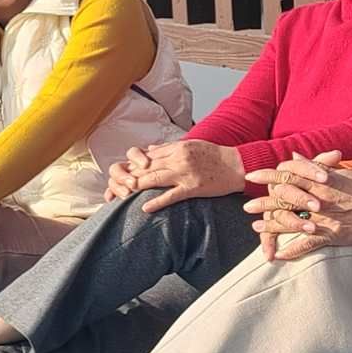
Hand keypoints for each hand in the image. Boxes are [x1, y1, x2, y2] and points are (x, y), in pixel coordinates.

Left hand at [107, 140, 244, 212]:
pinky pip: (172, 195)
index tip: (121, 173)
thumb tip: (150, 150)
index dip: (132, 165)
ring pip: (155, 179)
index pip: (149, 156)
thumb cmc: (214, 156)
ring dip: (137, 186)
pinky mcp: (193, 187)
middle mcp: (178, 158)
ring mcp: (185, 173)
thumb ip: (169, 147)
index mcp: (177, 147)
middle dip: (130, 176)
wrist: (236, 165)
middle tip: (115, 186)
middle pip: (148, 167)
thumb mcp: (191, 145)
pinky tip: (145, 208)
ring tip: (123, 194)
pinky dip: (158, 202)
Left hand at [245, 151, 351, 260]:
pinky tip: (279, 254)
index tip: (251, 175)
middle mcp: (318, 198)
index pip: (287, 175)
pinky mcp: (332, 234)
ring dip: (272, 226)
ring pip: (292, 222)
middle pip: (284, 199)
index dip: (268, 176)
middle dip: (264, 203)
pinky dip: (292, 250)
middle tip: (246, 207)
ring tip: (257, 228)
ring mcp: (324, 218)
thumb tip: (294, 156)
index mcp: (319, 181)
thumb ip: (314, 165)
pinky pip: (308, 244)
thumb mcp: (339, 171)